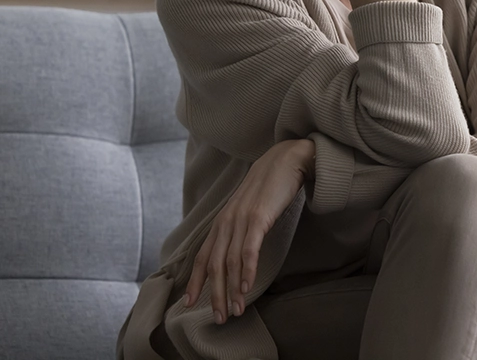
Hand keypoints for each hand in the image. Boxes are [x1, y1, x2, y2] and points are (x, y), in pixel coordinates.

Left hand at [182, 138, 315, 323]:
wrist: (288, 158)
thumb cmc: (271, 184)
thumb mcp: (249, 207)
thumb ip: (241, 226)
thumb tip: (238, 249)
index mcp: (223, 220)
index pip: (203, 256)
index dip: (195, 281)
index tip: (189, 303)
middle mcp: (227, 220)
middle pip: (214, 265)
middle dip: (214, 294)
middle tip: (219, 318)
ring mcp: (241, 218)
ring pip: (231, 262)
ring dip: (233, 290)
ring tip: (237, 310)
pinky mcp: (258, 217)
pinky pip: (249, 250)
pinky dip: (247, 271)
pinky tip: (248, 288)